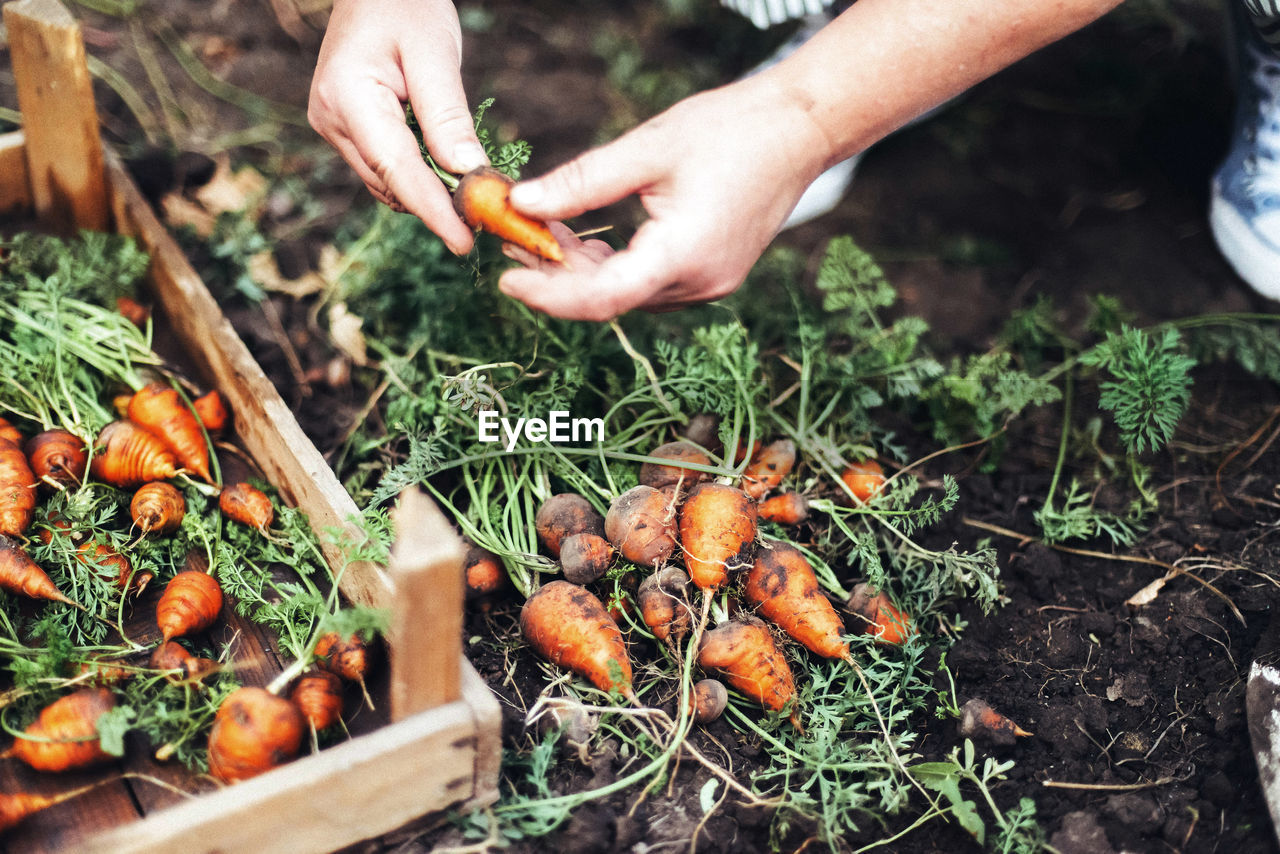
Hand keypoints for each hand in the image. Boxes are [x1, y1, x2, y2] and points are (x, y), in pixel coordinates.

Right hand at [308, 0, 486, 253]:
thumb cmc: (405, 4)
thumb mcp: (435, 54)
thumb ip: (448, 117)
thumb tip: (469, 175)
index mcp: (348, 97)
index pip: (397, 170)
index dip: (432, 211)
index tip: (464, 241)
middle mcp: (332, 120)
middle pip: (392, 183)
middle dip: (438, 207)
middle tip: (489, 223)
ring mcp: (334, 128)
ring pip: (389, 183)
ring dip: (430, 195)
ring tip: (476, 200)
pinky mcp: (346, 131)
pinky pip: (388, 169)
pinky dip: (420, 178)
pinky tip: (450, 176)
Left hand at [496, 74, 831, 320]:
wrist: (800, 130)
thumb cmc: (731, 131)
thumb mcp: (646, 149)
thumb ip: (581, 183)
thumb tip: (522, 203)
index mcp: (683, 255)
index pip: (601, 297)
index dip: (549, 295)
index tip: (507, 279)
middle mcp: (699, 283)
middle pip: (609, 298)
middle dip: (555, 276)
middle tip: (510, 240)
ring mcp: (709, 283)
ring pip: (626, 292)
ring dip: (580, 271)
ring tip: (538, 232)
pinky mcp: (711, 274)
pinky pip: (648, 283)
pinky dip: (611, 267)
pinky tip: (582, 240)